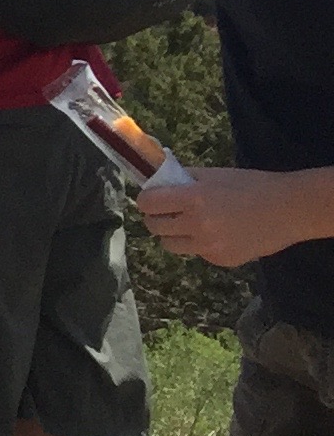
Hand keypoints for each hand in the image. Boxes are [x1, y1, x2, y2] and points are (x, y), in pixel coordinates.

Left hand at [139, 166, 326, 267]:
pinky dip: (199, 245)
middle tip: (166, 212)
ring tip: (188, 224)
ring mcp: (209, 247)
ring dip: (173, 234)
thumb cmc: (251, 185)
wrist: (289, 210)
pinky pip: (196, 254)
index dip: (146, 200)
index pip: (147, 203)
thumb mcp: (213, 175)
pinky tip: (217, 234)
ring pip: (170, 245)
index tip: (151, 199)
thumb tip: (157, 182)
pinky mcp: (221, 260)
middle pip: (154, 227)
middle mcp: (197, 225)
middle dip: (156, 218)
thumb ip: (182, 180)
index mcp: (192, 199)